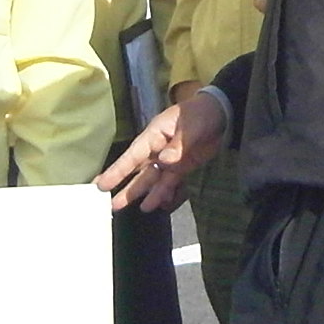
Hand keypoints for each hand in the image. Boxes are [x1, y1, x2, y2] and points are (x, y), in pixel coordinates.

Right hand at [95, 83, 229, 210]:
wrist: (222, 114)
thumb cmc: (200, 113)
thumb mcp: (190, 126)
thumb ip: (178, 143)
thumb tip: (164, 160)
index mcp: (154, 135)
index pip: (132, 155)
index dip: (117, 171)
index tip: (101, 184)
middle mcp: (157, 150)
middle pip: (139, 171)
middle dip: (127, 188)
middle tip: (110, 205)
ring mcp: (170, 160)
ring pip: (153, 180)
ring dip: (145, 194)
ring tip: (134, 209)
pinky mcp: (182, 167)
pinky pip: (171, 183)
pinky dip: (165, 193)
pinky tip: (159, 206)